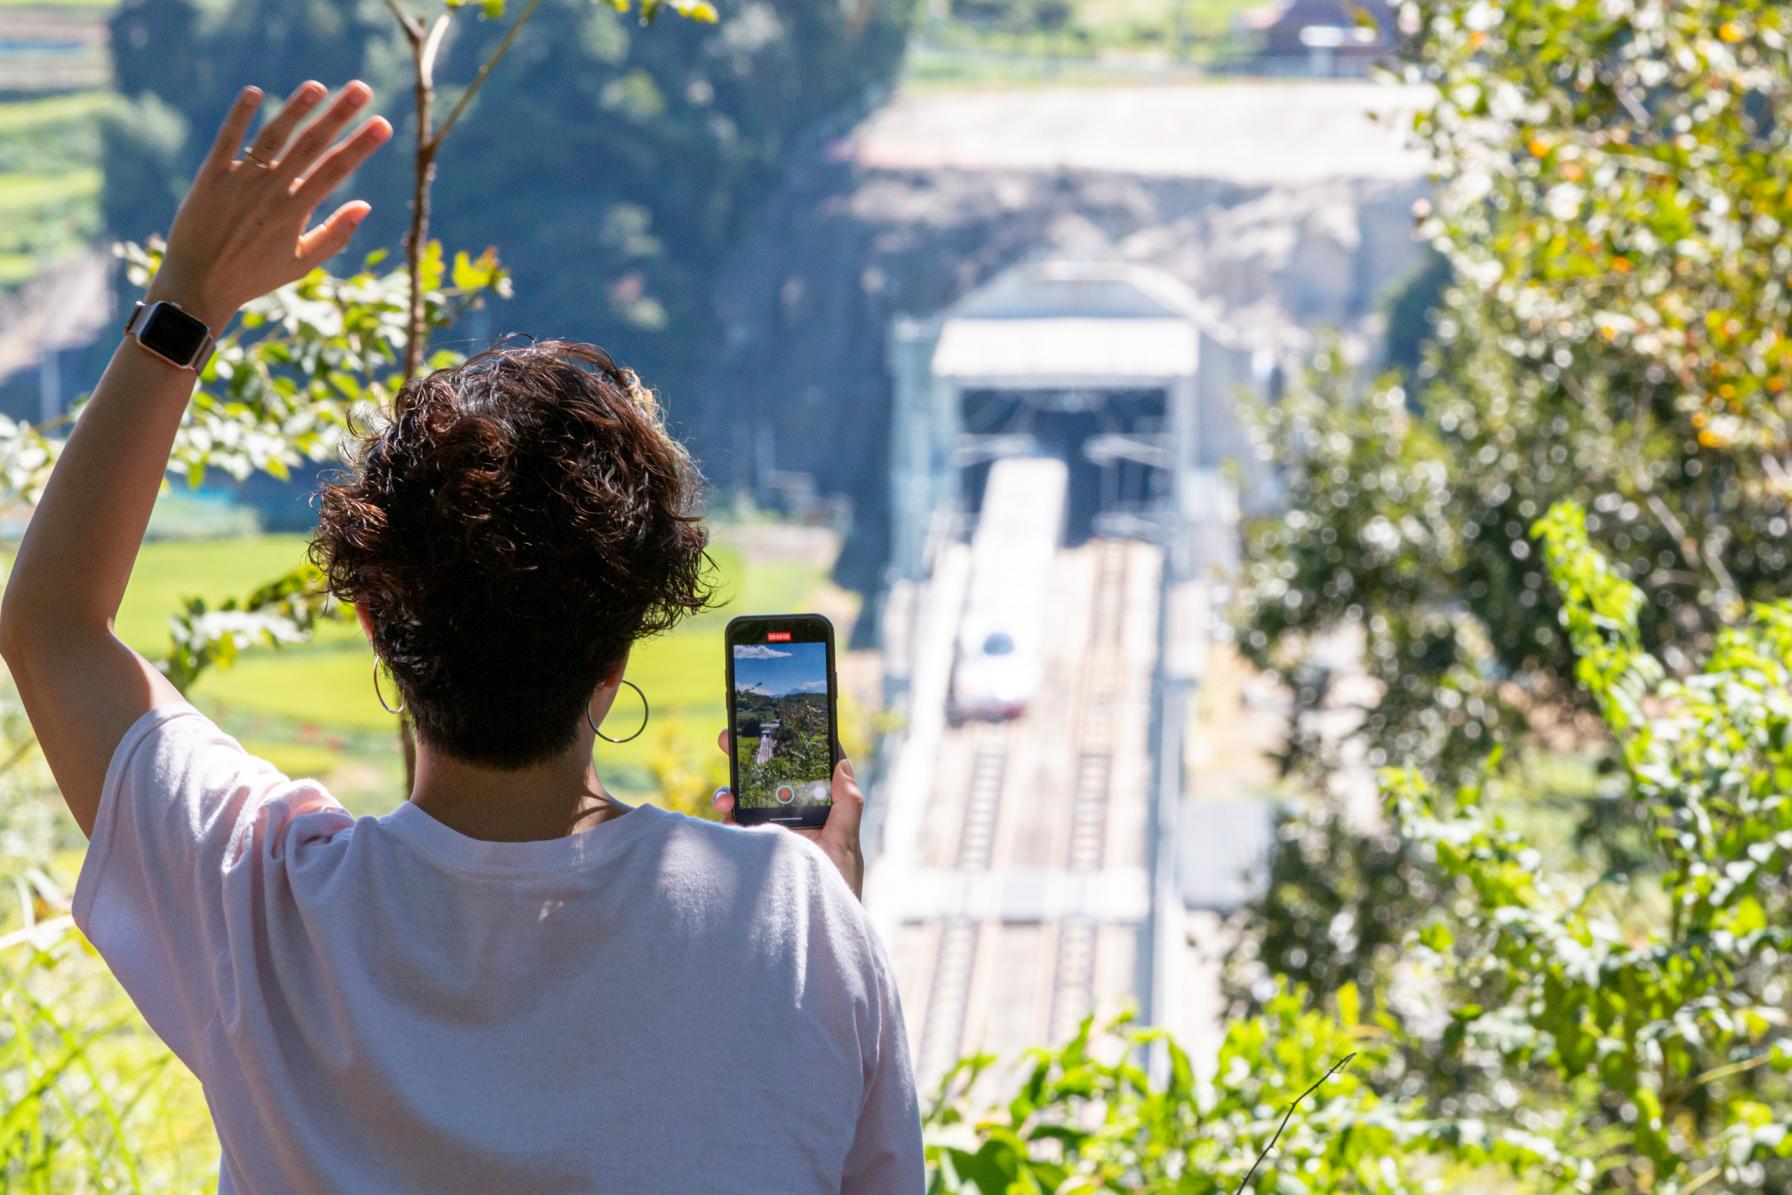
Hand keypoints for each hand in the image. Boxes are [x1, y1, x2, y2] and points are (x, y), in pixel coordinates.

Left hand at [145, 80, 391, 329]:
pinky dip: (239, 115)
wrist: (198, 284)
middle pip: (311, 145)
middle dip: (339, 115)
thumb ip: (335, 234)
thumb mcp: (302, 263)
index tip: (383, 123)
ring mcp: (239, 181)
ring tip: (317, 85)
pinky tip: (255, 92)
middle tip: (363, 89)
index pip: (336, 170)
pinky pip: (227, 139)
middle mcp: (270, 191)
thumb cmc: (254, 276)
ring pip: (272, 137)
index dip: (361, 145)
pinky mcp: (211, 176)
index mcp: (295, 212)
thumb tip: (365, 205)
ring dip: (295, 109)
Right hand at [711, 730, 866, 900]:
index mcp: (818, 812)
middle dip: (748, 757)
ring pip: (745, 800)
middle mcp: (791, 820)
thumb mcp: (846, 845)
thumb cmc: (837, 889)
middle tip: (728, 737)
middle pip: (768, 779)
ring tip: (726, 796)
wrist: (810, 931)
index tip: (782, 722)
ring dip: (731, 790)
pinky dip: (724, 817)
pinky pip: (732, 829)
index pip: (807, 772)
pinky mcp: (751, 852)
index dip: (795, 747)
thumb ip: (847, 806)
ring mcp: (769, 835)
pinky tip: (724, 816)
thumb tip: (842, 765)